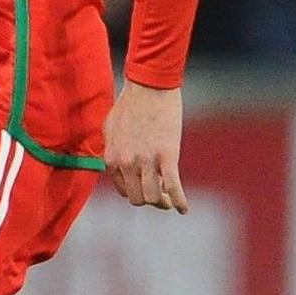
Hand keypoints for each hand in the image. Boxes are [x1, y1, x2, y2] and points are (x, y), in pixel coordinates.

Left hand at [102, 81, 187, 212]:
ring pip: (154, 198)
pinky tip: (184, 209)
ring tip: (170, 198)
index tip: (146, 187)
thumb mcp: (111, 128)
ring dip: (163, 202)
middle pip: (137, 198)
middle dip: (149, 199)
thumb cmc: (130, 103)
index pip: (123, 190)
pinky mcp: (167, 156)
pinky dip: (180, 201)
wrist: (149, 85)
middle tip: (161, 194)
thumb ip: (113, 149)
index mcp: (111, 157)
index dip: (136, 191)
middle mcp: (126, 163)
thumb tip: (117, 165)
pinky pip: (173, 187)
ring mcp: (146, 161)